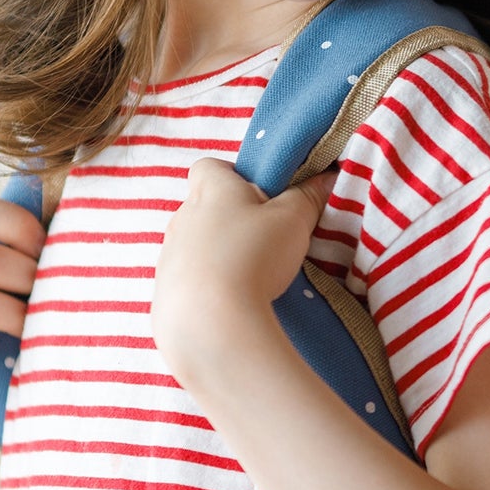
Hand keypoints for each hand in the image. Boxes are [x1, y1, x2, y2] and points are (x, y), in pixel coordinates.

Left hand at [153, 160, 336, 378]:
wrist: (210, 322)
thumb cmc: (252, 257)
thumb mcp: (294, 220)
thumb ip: (308, 196)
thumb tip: (325, 178)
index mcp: (211, 190)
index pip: (210, 166)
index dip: (234, 175)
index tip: (260, 195)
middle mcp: (182, 218)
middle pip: (206, 207)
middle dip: (233, 219)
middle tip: (265, 239)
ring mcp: (169, 256)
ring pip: (196, 246)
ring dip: (219, 255)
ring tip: (251, 276)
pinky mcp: (164, 292)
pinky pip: (188, 281)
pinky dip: (208, 287)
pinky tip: (232, 302)